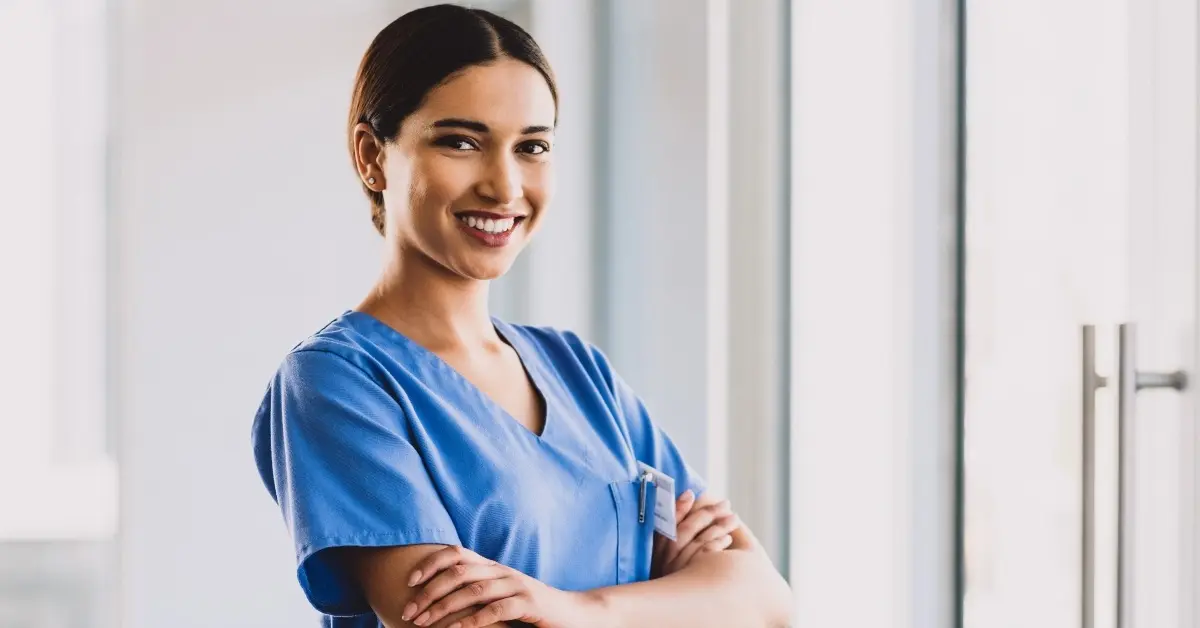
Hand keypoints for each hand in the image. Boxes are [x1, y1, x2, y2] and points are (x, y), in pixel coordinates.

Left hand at [400, 546, 599, 627]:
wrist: (573, 614)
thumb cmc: (531, 608)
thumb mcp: (500, 594)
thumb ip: (476, 592)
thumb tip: (437, 599)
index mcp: (492, 566)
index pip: (456, 553)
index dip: (430, 563)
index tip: (409, 582)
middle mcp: (501, 571)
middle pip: (458, 572)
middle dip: (429, 592)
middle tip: (409, 612)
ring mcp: (516, 586)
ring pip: (473, 591)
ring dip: (443, 608)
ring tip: (423, 624)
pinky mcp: (529, 604)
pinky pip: (495, 610)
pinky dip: (472, 621)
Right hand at [652, 490, 740, 577]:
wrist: (688, 610)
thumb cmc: (685, 573)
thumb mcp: (673, 553)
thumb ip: (678, 528)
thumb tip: (690, 497)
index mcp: (659, 551)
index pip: (667, 523)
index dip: (678, 507)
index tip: (690, 493)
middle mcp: (666, 560)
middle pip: (686, 529)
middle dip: (707, 513)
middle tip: (725, 504)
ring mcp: (679, 568)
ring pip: (701, 539)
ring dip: (719, 526)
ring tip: (734, 518)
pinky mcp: (692, 576)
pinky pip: (707, 553)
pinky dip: (718, 541)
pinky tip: (728, 538)